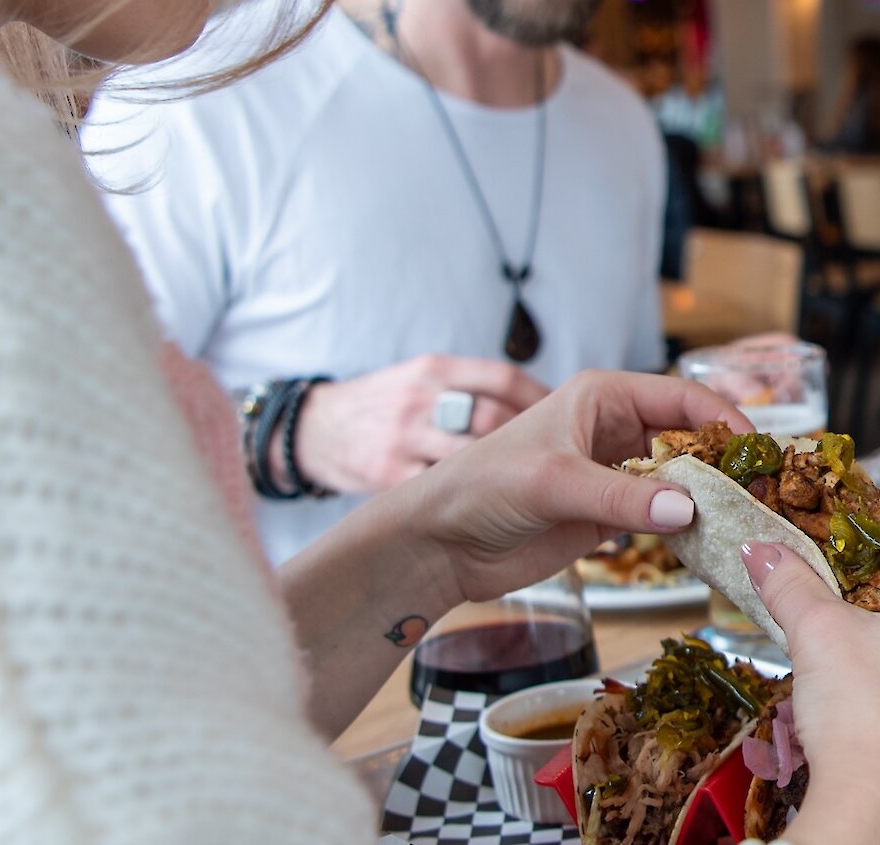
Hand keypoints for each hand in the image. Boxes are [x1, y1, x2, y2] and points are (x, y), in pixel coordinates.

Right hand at [292, 354, 550, 494]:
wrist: (314, 432)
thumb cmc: (383, 407)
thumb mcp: (425, 380)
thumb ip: (475, 392)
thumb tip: (545, 410)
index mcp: (436, 370)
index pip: (504, 380)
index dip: (542, 403)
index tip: (565, 424)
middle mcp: (421, 399)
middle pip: (493, 419)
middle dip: (533, 444)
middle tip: (561, 465)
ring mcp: (403, 438)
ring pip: (470, 456)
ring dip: (505, 475)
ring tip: (531, 489)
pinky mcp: (389, 477)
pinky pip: (440, 491)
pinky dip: (469, 501)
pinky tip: (488, 508)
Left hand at [397, 369, 749, 604]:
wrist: (440, 543)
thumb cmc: (483, 487)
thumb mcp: (553, 482)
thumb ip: (621, 498)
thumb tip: (688, 511)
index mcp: (603, 397)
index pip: (681, 396)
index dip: (722, 418)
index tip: (756, 450)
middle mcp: (615, 430)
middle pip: (689, 439)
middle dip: (724, 463)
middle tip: (763, 492)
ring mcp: (615, 476)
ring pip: (681, 481)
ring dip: (710, 500)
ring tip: (749, 521)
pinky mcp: (609, 518)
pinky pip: (662, 518)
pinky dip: (688, 530)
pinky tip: (713, 544)